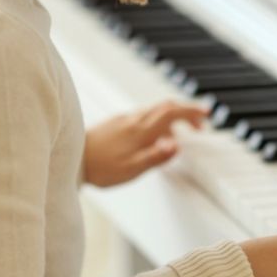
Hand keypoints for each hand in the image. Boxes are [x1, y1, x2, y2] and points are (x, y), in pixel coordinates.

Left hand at [83, 101, 206, 186]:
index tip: (207, 113)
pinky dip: (157, 123)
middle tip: (199, 126)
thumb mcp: (132, 169)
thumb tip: (177, 145)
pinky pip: (143, 117)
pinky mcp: (117, 123)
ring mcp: (124, 120)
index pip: (172, 113)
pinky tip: (154, 139)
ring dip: (172, 119)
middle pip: (166, 107)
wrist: (70, 159)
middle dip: (186, 113)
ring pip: (154, 111)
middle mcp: (134, 120)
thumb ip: (156, 156)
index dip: (192, 111)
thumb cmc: (100, 168)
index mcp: (141, 130)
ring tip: (178, 138)